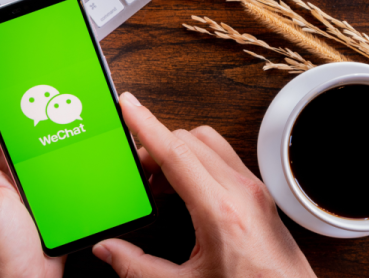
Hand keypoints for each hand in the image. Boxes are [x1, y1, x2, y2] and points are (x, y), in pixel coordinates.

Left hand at [0, 81, 65, 277]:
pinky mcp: (47, 184)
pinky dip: (67, 140)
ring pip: (36, 134)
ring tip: (64, 95)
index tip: (2, 60)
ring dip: (49, 116)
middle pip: (11, 118)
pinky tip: (79, 131)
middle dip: (25, 95)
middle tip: (43, 72)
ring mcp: (24, 174)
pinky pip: (56, 154)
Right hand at [92, 92, 315, 277]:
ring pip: (209, 142)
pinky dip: (199, 159)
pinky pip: (224, 157)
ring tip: (159, 179)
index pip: (175, 153)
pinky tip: (186, 187)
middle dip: (156, 145)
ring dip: (180, 150)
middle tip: (136, 171)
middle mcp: (241, 190)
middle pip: (189, 141)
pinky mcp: (260, 192)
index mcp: (220, 211)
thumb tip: (108, 250)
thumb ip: (139, 268)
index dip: (146, 125)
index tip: (128, 105)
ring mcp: (254, 188)